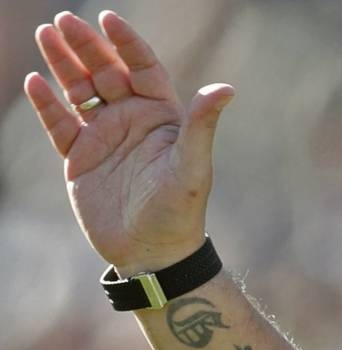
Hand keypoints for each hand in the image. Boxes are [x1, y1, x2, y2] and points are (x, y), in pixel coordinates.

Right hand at [24, 10, 233, 276]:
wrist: (153, 254)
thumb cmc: (179, 212)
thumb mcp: (192, 167)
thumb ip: (202, 125)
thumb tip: (227, 88)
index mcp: (161, 118)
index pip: (143, 69)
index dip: (127, 44)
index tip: (109, 19)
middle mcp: (132, 122)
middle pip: (106, 72)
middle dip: (87, 46)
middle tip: (65, 20)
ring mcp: (104, 138)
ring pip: (79, 91)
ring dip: (63, 64)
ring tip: (46, 35)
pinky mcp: (80, 159)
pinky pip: (59, 123)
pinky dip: (47, 103)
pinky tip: (36, 82)